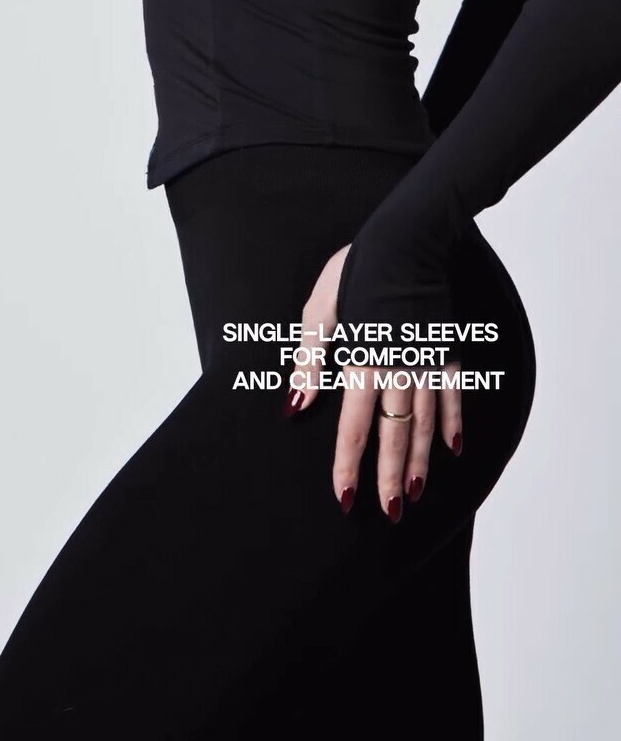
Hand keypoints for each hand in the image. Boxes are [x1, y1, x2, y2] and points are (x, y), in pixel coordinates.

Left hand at [283, 245, 462, 520]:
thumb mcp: (319, 309)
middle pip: (395, 433)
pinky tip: (451, 450)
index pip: (355, 424)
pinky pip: (453, 394)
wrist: (408, 235)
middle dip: (390, 476)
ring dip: (419, 461)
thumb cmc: (356, 268)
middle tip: (390, 513)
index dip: (349, 464)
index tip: (346, 498)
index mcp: (362, 358)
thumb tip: (295, 406)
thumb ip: (309, 361)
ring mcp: (426, 358)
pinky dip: (452, 423)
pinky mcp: (445, 347)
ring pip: (426, 421)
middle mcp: (398, 365)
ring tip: (415, 494)